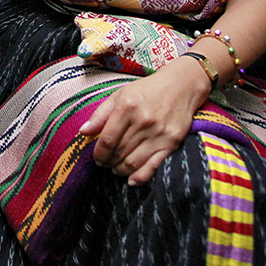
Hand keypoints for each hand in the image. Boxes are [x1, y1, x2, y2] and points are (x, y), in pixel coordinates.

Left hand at [79, 57, 211, 185]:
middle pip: (119, 153)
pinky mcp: (172, 142)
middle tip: (105, 164)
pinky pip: (153, 166)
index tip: (97, 159)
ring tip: (116, 169)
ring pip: (133, 163)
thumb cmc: (147, 90)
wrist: (181, 86)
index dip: (99, 154)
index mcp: (127, 107)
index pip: (107, 140)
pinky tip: (131, 180)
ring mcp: (159, 133)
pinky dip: (140, 177)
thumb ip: (101, 114)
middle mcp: (143, 121)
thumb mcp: (120, 95)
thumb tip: (84, 131)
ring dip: (120, 170)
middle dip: (108, 163)